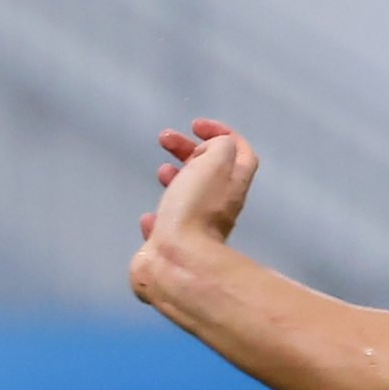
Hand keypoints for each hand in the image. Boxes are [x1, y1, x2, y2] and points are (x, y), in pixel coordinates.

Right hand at [133, 117, 258, 308]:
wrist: (176, 264)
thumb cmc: (195, 210)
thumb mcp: (215, 163)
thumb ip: (219, 147)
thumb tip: (208, 152)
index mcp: (233, 185)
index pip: (240, 151)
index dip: (221, 132)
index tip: (195, 125)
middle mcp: (221, 207)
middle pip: (211, 171)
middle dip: (189, 150)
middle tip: (164, 138)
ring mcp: (198, 229)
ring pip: (190, 198)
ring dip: (176, 179)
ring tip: (161, 171)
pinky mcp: (174, 248)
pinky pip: (169, 229)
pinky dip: (159, 217)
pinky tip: (148, 218)